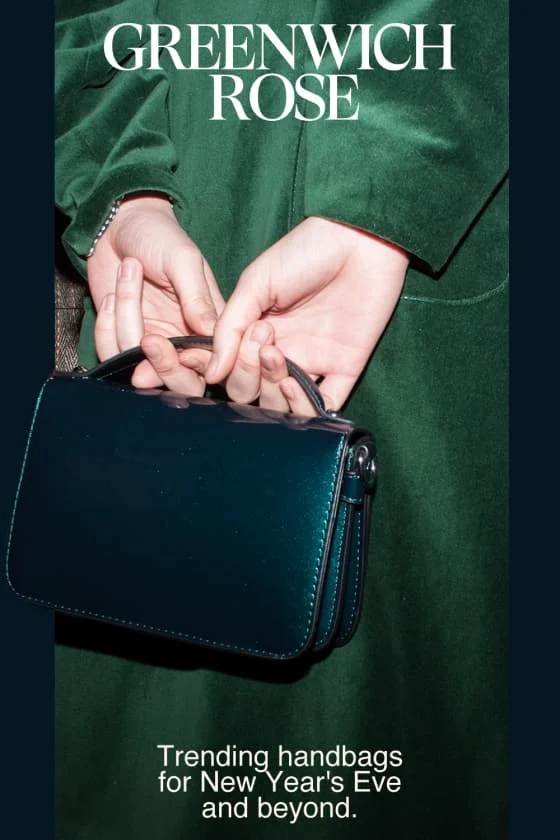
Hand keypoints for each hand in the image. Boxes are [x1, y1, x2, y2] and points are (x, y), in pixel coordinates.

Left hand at [88, 194, 223, 385]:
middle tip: (148, 340)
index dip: (195, 364)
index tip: (175, 345)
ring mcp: (152, 342)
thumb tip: (214, 336)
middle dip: (163, 368)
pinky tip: (112, 295)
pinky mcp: (122, 340)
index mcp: (209, 323)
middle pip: (182, 382)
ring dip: (126, 322)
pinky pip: (112, 354)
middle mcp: (182, 340)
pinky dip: (106, 327)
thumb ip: (198, 298)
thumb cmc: (158, 236)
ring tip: (126, 279)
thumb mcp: (183, 261)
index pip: (212, 361)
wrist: (118, 226)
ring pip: (140, 366)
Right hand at [205, 217, 408, 412]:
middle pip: (251, 391)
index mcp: (257, 332)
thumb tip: (210, 372)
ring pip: (282, 406)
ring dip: (271, 391)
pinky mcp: (344, 369)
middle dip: (247, 373)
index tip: (220, 348)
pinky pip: (322, 406)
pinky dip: (303, 407)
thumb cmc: (304, 252)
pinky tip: (293, 385)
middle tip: (262, 337)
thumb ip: (229, 328)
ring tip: (275, 356)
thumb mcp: (254, 284)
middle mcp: (282, 353)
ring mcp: (313, 363)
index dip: (219, 368)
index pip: (229, 370)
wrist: (359, 240)